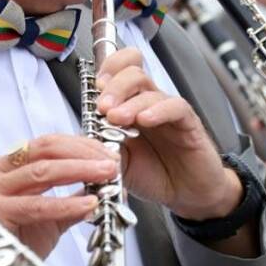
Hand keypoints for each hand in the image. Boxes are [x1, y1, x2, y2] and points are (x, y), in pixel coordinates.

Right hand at [0, 134, 107, 265]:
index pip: (48, 143)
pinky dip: (66, 204)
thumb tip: (102, 186)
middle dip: (84, 154)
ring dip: (80, 171)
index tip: (108, 153)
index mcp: (8, 166)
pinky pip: (36, 206)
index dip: (81, 145)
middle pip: (46, 149)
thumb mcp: (47, 215)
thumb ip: (70, 198)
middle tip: (111, 163)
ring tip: (105, 177)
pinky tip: (88, 204)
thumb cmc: (12, 242)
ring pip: (41, 172)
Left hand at [96, 47, 241, 220]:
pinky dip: (158, 110)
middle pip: (132, 73)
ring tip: (117, 118)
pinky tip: (146, 120)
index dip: (107, 70)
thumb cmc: (152, 175)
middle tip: (102, 107)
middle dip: (113, 86)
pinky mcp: (188, 123)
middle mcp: (147, 103)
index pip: (120, 70)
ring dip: (129, 101)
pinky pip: (175, 107)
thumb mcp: (117, 163)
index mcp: (128, 106)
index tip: (94, 88)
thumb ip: (100, 148)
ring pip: (149, 88)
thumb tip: (77, 139)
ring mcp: (167, 111)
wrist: (185, 195)